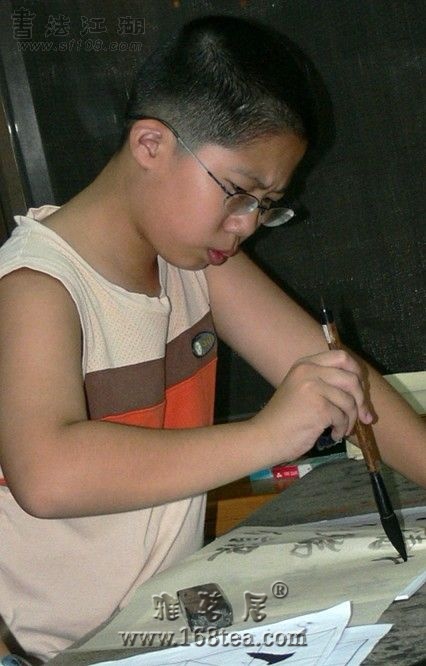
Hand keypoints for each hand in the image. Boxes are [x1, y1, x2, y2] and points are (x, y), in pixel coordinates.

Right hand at [253, 350, 372, 462]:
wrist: (266, 437)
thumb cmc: (284, 418)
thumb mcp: (302, 390)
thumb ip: (325, 382)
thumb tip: (361, 390)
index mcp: (305, 364)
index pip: (342, 356)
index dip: (357, 372)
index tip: (361, 391)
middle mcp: (309, 371)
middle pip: (351, 378)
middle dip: (361, 399)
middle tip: (363, 416)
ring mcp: (313, 387)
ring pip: (349, 400)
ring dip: (351, 419)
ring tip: (341, 429)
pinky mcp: (319, 407)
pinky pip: (342, 417)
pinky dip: (341, 429)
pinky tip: (333, 435)